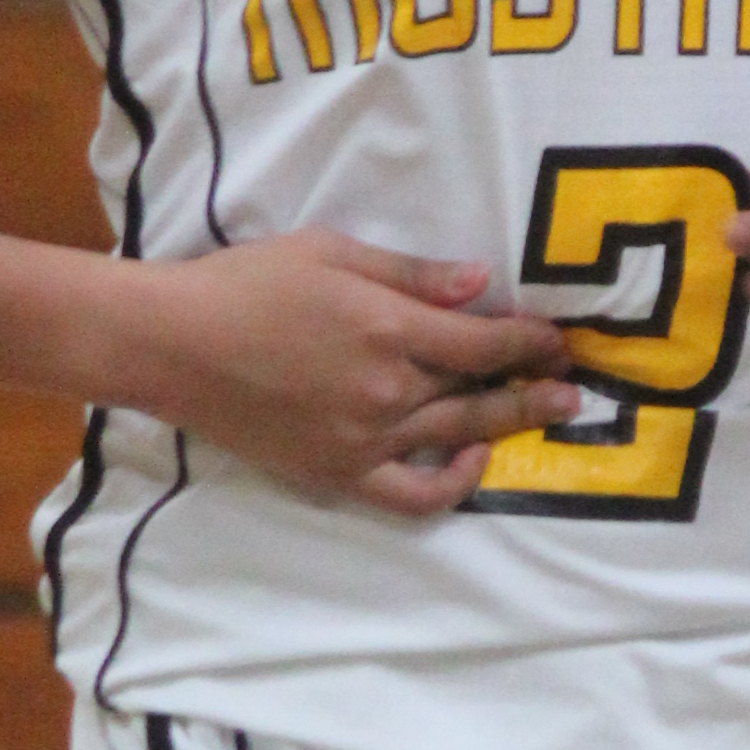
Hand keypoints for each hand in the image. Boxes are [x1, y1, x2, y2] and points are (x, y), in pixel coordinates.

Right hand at [112, 232, 578, 515]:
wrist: (173, 345)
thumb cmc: (247, 283)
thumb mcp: (333, 254)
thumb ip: (412, 275)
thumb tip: (481, 285)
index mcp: (389, 330)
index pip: (487, 343)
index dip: (532, 340)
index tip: (559, 337)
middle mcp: (388, 393)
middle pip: (485, 394)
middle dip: (538, 386)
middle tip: (575, 383)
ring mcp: (365, 441)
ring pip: (459, 438)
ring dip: (511, 427)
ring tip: (546, 415)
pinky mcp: (338, 475)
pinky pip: (413, 495)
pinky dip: (451, 485)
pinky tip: (470, 462)